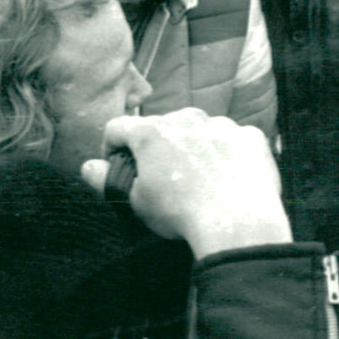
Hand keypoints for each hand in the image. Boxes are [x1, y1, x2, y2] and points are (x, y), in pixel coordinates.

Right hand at [82, 108, 291, 258]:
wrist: (237, 220)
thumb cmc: (181, 213)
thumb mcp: (135, 201)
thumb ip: (107, 180)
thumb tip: (88, 167)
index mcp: (152, 131)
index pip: (118, 127)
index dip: (111, 147)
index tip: (118, 165)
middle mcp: (187, 118)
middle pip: (163, 125)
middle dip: (159, 146)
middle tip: (164, 177)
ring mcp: (223, 124)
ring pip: (201, 130)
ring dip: (196, 147)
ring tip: (201, 180)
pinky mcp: (250, 135)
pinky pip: (233, 140)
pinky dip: (228, 154)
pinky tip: (230, 178)